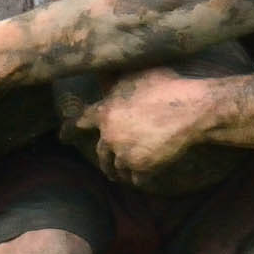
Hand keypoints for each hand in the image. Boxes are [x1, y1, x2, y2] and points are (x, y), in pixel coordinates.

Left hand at [76, 69, 207, 185]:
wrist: (191, 109)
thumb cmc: (167, 87)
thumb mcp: (136, 76)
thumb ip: (115, 80)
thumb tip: (101, 74)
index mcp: (106, 112)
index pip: (83, 121)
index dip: (72, 129)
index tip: (62, 137)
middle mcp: (109, 135)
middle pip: (101, 153)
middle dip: (105, 160)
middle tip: (108, 168)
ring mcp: (124, 153)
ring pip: (118, 168)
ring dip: (123, 170)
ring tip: (131, 171)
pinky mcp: (140, 167)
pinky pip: (137, 179)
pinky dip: (142, 178)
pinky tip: (149, 174)